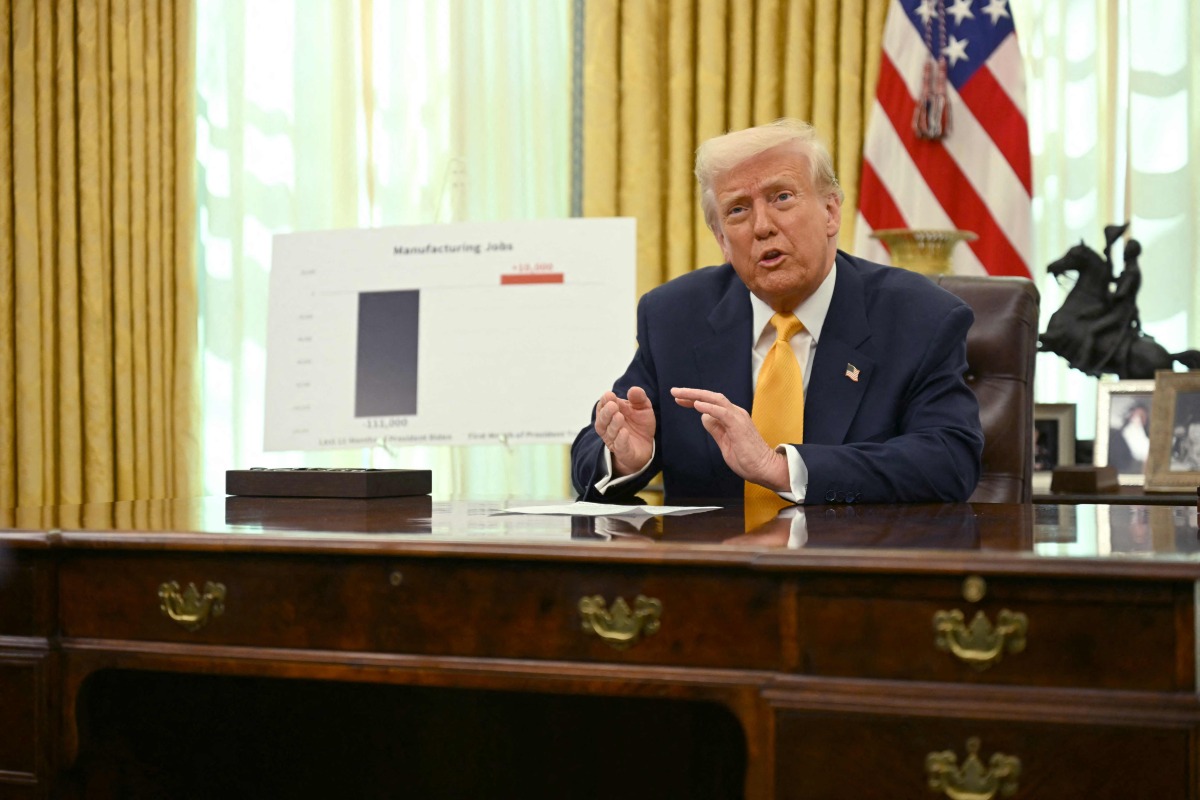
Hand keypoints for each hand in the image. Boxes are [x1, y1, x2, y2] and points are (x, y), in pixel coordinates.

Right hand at [594, 386, 655, 475]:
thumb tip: (633, 390)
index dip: (605, 401)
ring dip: (613, 424)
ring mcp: (614, 440)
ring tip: (619, 416)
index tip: (610, 395)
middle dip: (606, 413)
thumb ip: (639, 398)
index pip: (603, 406)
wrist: (646, 445)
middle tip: (613, 405)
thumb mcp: (642, 407)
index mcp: (610, 413)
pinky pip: (619, 446)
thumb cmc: (639, 423)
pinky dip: (620, 439)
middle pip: (602, 420)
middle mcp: (608, 427)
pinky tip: (624, 432)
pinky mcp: (622, 451)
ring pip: (609, 433)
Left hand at [670, 387, 790, 491]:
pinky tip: (697, 405)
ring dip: (696, 396)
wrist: (765, 469)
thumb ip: (716, 429)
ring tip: (680, 394)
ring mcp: (738, 418)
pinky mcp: (739, 425)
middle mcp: (736, 413)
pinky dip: (709, 407)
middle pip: (711, 397)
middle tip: (674, 391)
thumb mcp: (725, 443)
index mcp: (732, 417)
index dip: (694, 399)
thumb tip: (704, 417)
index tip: (679, 399)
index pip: (711, 403)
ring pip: (716, 400)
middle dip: (691, 393)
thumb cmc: (747, 459)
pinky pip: (722, 412)